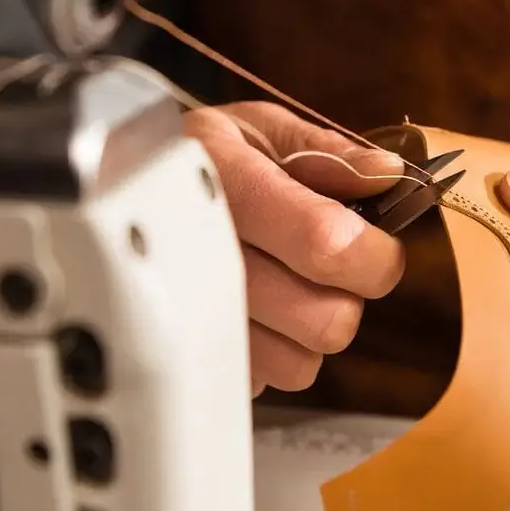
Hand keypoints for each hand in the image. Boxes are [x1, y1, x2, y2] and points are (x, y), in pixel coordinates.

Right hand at [184, 102, 406, 395]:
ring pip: (301, 363)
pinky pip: (267, 381)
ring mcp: (187, 312)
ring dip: (312, 328)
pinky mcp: (189, 357)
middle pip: (323, 318)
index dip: (372, 253)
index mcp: (223, 179)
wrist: (122, 189)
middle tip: (333, 266)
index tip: (377, 245)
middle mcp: (199, 250)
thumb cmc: (207, 158)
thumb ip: (329, 152)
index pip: (321, 241)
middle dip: (348, 294)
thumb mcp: (260, 129)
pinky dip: (277, 353)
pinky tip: (259, 309)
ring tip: (291, 284)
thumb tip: (388, 173)